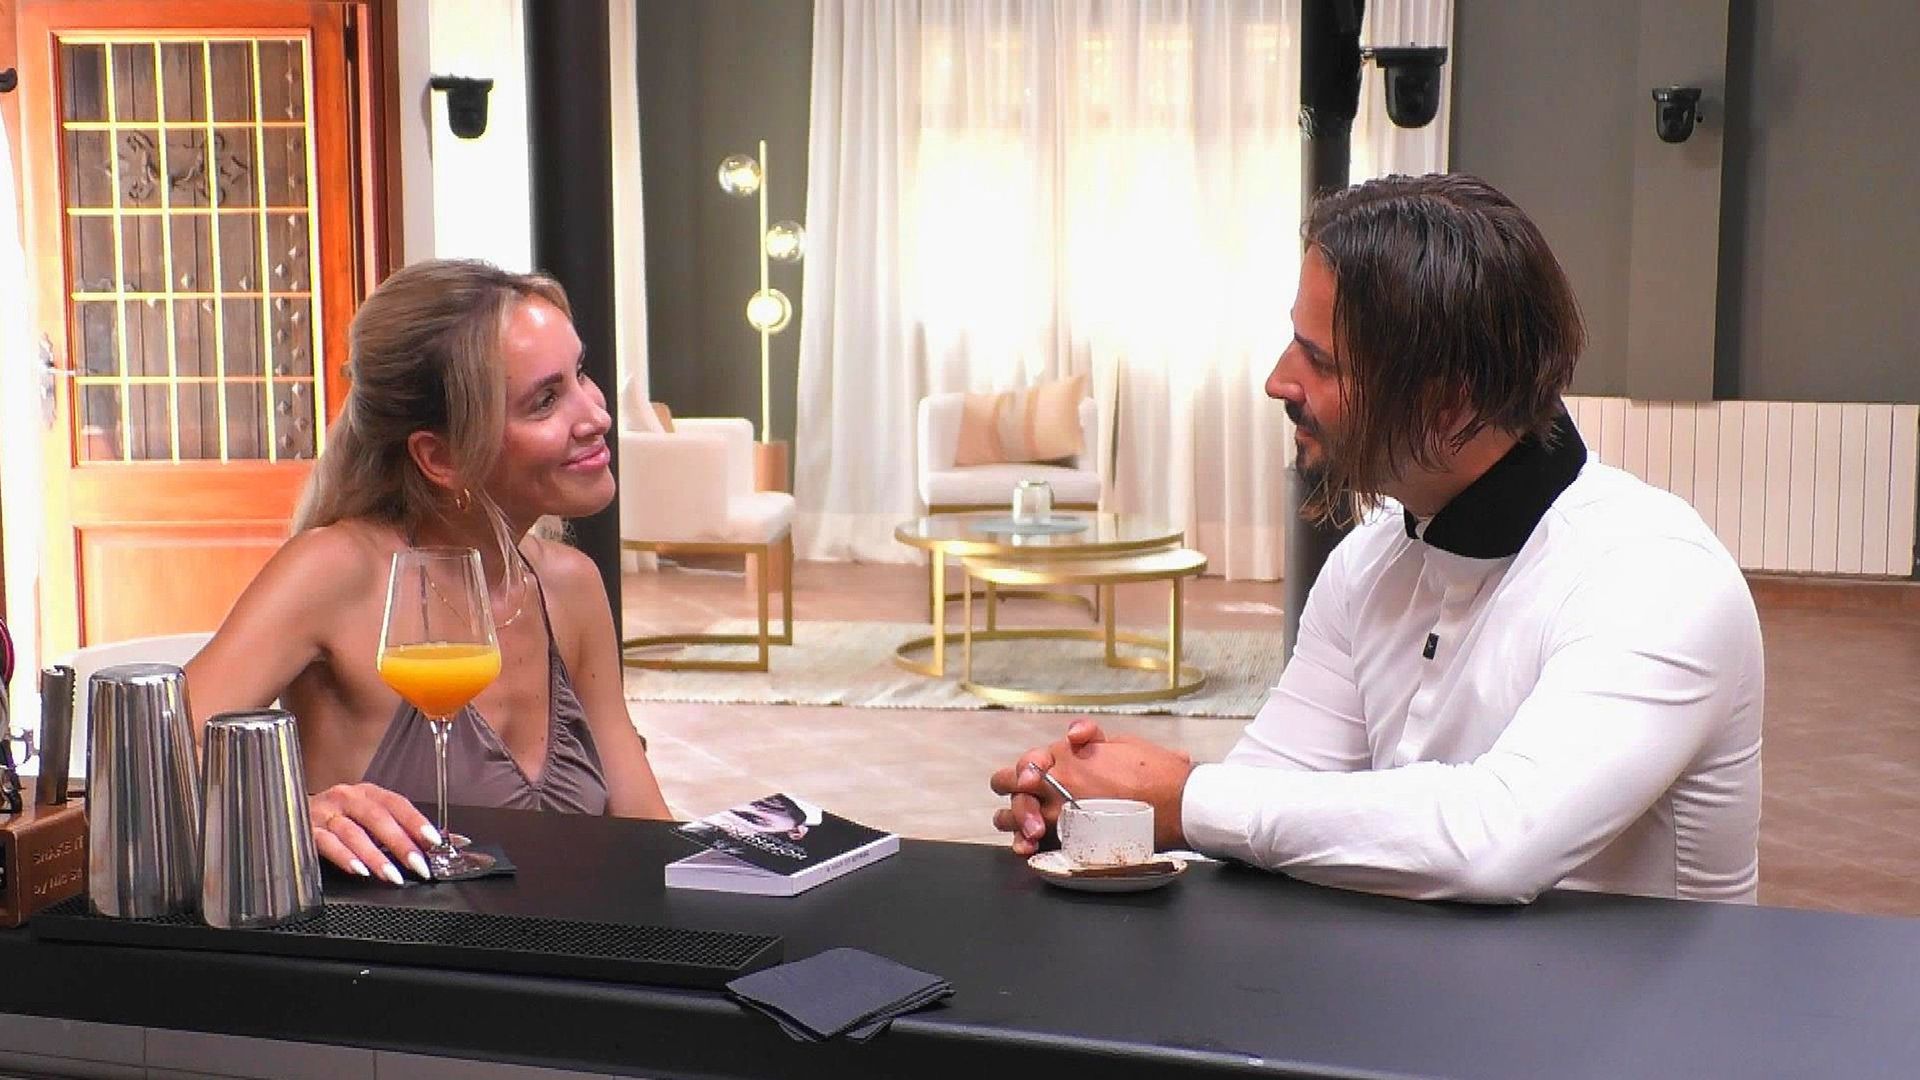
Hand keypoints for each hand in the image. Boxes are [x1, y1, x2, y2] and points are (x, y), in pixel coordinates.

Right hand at [309, 782, 440, 883]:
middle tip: (417, 864)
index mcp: (366, 793)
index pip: (396, 803)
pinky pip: (327, 844)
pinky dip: (344, 857)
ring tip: (392, 875)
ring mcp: (325, 814)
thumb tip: (431, 844)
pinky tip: (358, 870)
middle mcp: (346, 799)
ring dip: (375, 856)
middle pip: (376, 818)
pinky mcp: (306, 831)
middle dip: (400, 843)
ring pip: (352, 833)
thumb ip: (395, 829)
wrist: (290, 814)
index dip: (415, 821)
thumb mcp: (366, 817)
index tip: (432, 840)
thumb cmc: (337, 818)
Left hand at [989, 719, 1195, 856]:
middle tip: (1023, 798)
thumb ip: (1090, 738)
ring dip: (1013, 820)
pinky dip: (1027, 847)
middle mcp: (1055, 786)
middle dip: (1011, 790)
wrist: (1178, 804)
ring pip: (1010, 819)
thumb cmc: (1155, 771)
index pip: (1026, 761)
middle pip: (1006, 785)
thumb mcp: (1121, 742)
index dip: (1027, 769)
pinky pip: (1033, 847)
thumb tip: (1076, 735)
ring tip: (1024, 826)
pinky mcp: (1070, 843)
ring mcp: (1059, 817)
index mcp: (1065, 758)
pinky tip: (1030, 848)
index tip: (1034, 777)